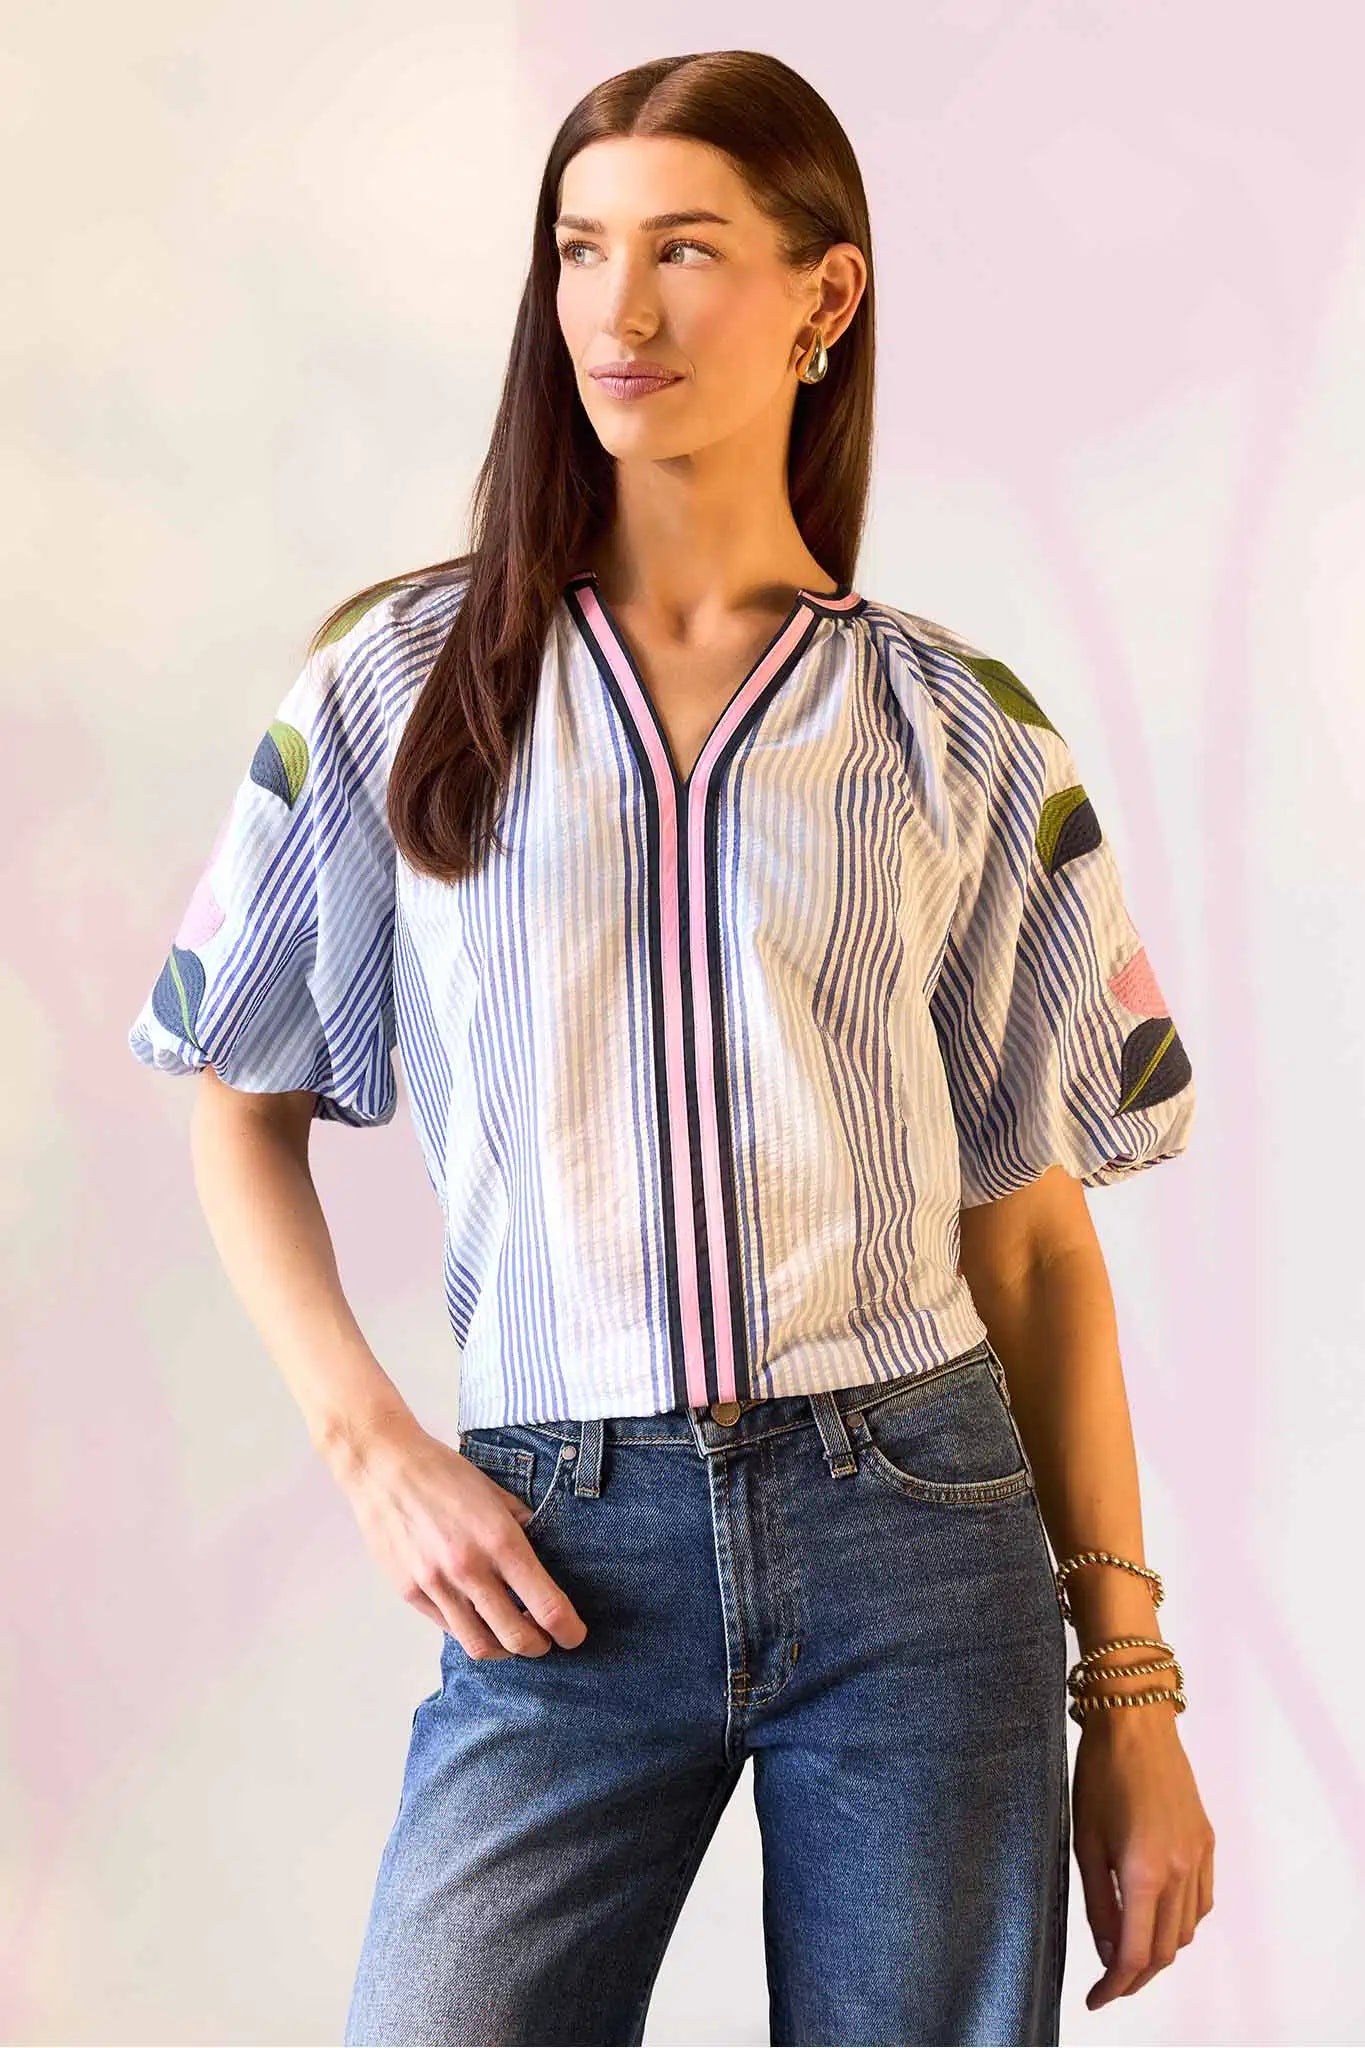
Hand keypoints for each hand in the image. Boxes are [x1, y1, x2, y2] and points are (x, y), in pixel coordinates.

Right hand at [329, 1410, 588, 1660]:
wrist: (383, 1466)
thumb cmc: (443, 1472)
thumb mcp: (495, 1492)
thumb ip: (522, 1525)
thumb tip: (544, 1553)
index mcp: (500, 1540)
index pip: (546, 1605)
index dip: (568, 1630)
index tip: (574, 1635)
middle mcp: (469, 1568)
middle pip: (517, 1637)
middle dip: (540, 1646)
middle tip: (547, 1641)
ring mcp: (436, 1585)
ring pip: (480, 1645)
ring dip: (504, 1650)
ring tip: (512, 1637)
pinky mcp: (410, 1593)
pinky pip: (449, 1629)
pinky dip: (470, 1630)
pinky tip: (477, 1617)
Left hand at [1072, 1707, 1214, 2008]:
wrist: (1136, 1722)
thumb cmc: (1100, 1773)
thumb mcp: (1086, 1840)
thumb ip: (1098, 1902)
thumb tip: (1109, 1952)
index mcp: (1145, 1871)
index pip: (1135, 1953)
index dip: (1115, 1985)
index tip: (1096, 1998)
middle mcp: (1181, 1870)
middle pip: (1165, 1950)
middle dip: (1136, 1976)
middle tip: (1108, 1984)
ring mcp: (1199, 1856)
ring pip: (1186, 1930)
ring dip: (1159, 1950)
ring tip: (1128, 1952)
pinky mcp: (1207, 1842)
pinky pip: (1202, 1902)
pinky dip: (1181, 1921)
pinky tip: (1158, 1916)